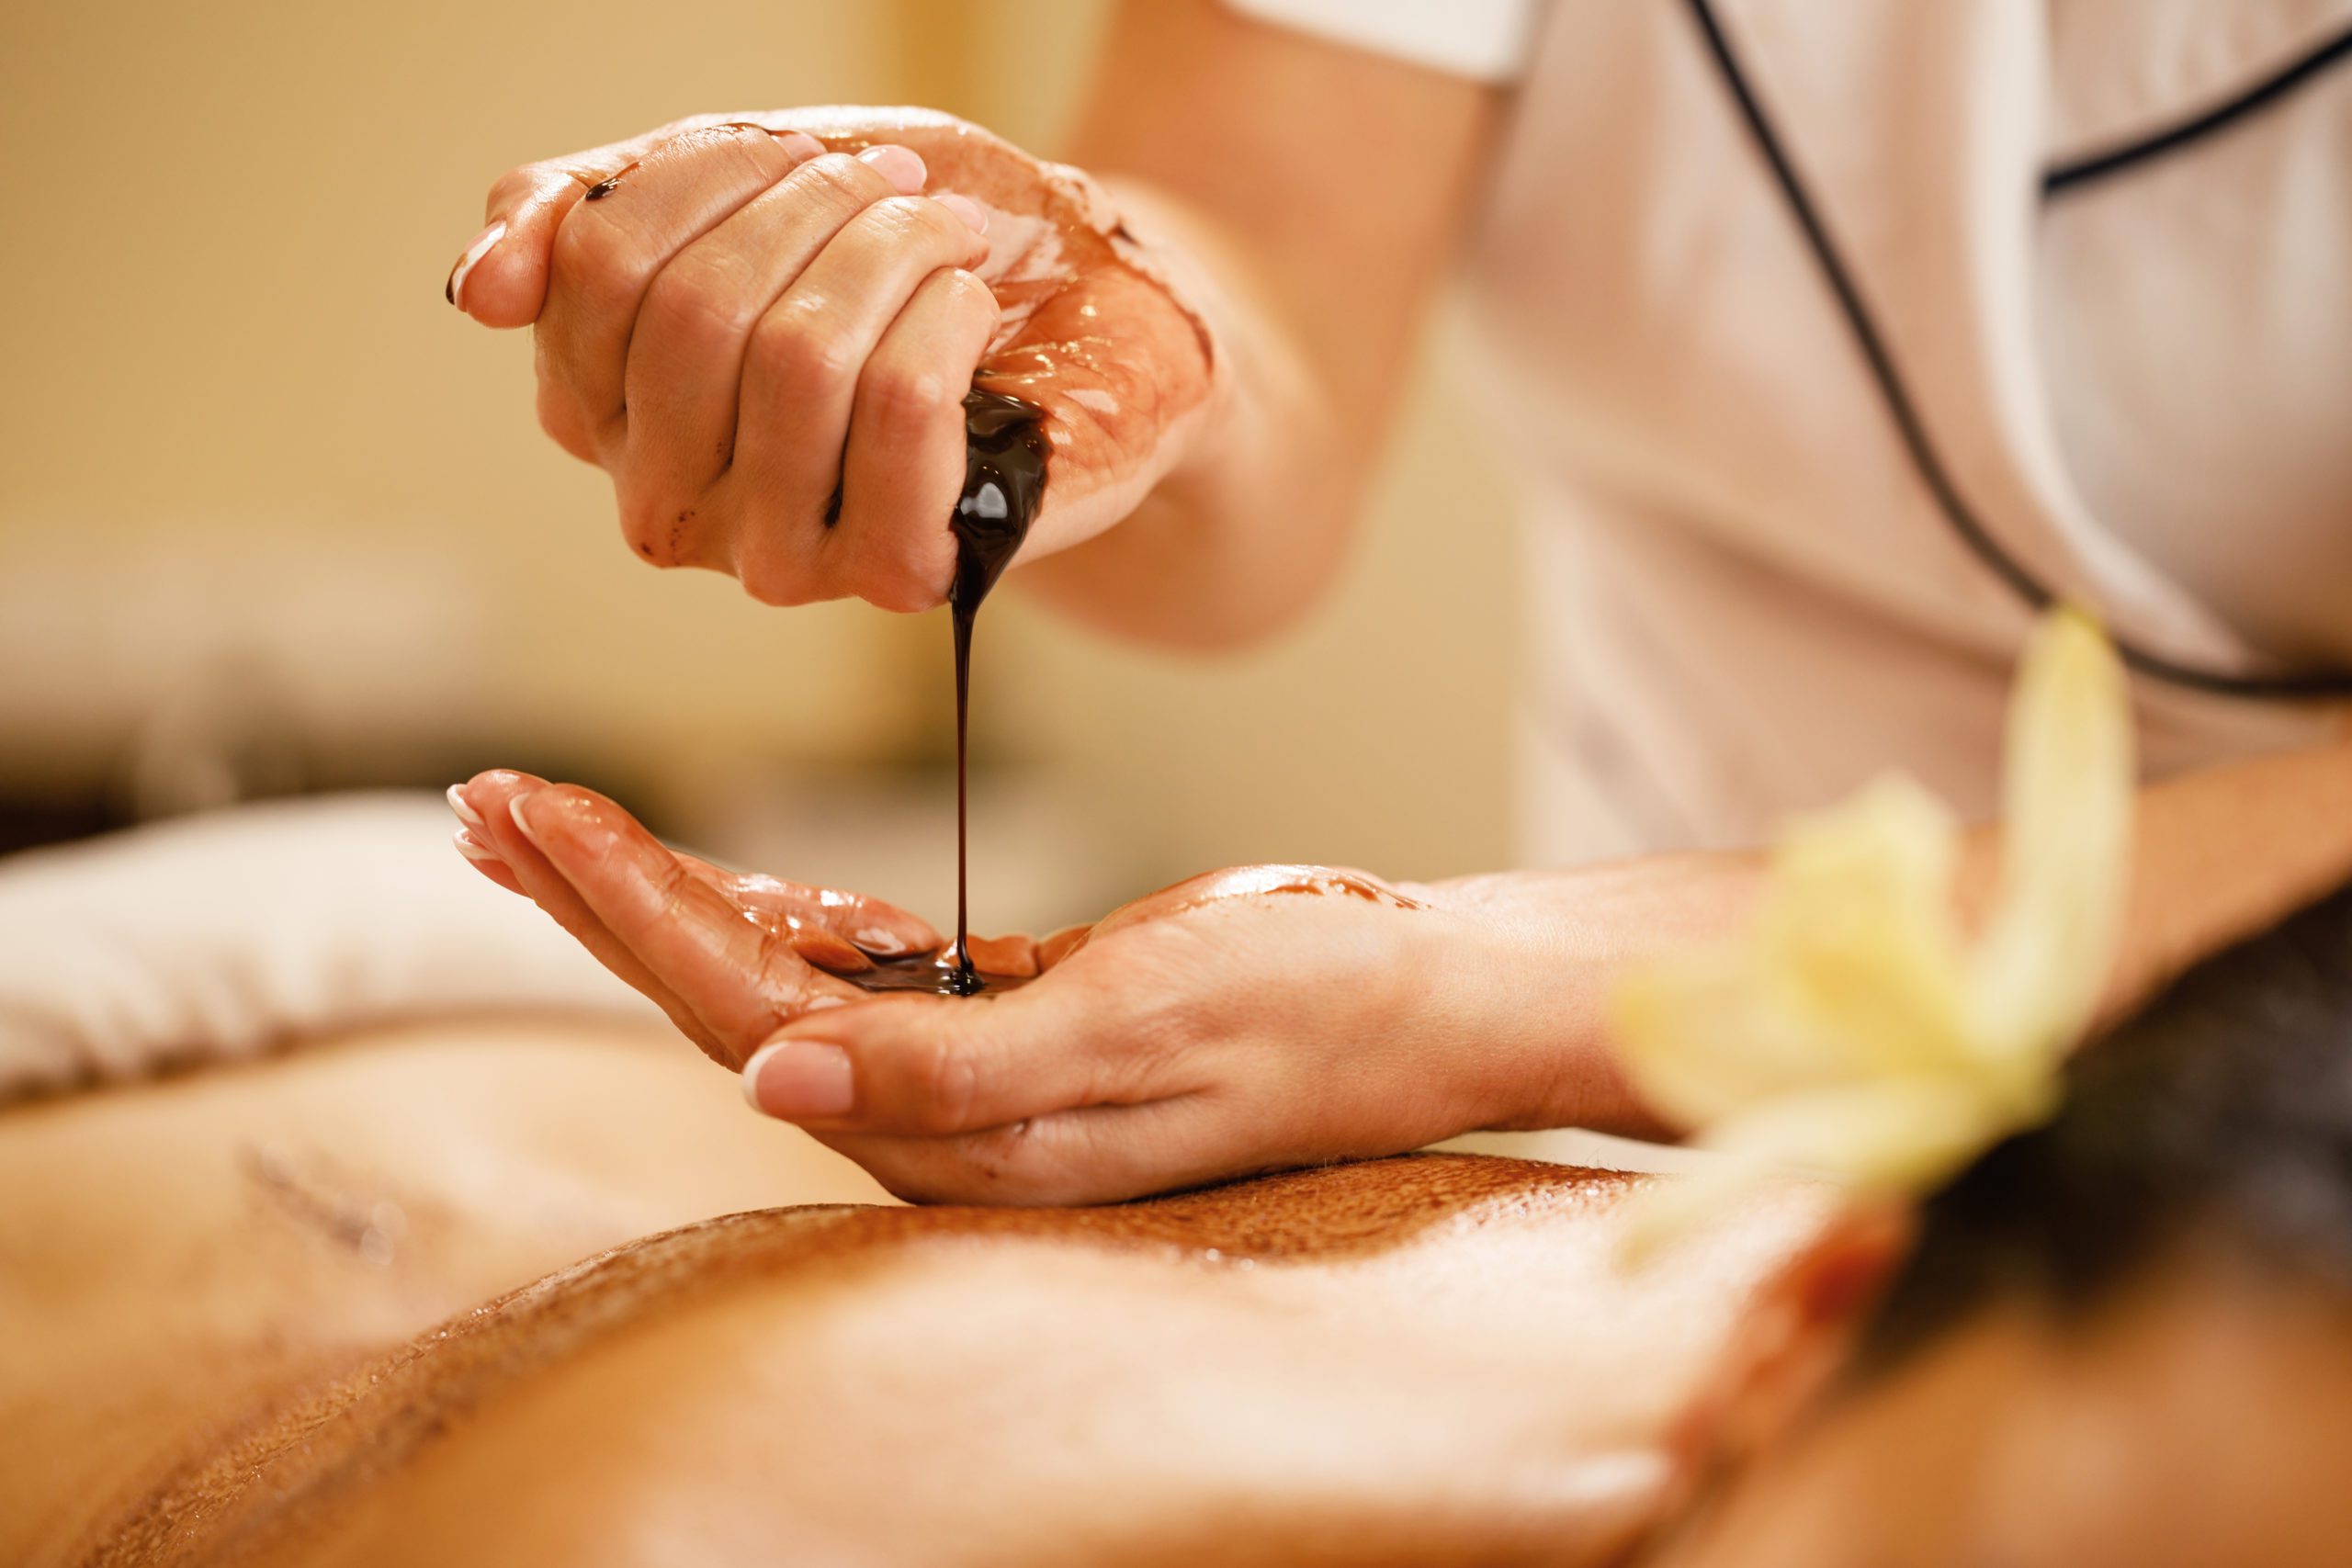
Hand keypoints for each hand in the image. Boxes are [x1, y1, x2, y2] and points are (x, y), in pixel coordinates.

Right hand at [445, 109, 1219, 610]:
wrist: (1076, 314)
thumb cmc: (898, 248)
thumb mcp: (737, 184)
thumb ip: (584, 215)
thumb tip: (473, 290)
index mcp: (602, 405)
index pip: (595, 265)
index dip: (711, 174)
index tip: (810, 155)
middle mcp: (667, 501)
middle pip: (694, 314)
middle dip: (812, 210)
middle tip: (897, 186)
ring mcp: (773, 555)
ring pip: (798, 360)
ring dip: (891, 255)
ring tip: (945, 235)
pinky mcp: (891, 572)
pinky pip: (897, 413)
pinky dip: (944, 320)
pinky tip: (969, 309)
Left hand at [448, 771, 1585, 1204]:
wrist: (1423, 1003)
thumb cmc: (1305, 1008)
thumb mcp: (1144, 1027)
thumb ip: (960, 1069)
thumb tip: (772, 1082)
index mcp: (959, 1127)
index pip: (744, 1015)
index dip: (626, 913)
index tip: (526, 812)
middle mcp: (944, 1116)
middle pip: (727, 997)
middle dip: (601, 897)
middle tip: (487, 803)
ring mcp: (974, 1071)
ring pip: (777, 979)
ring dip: (665, 896)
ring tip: (555, 826)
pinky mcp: (1010, 1022)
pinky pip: (861, 972)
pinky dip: (777, 913)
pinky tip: (716, 878)